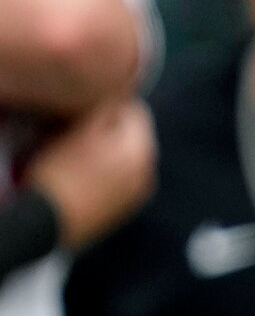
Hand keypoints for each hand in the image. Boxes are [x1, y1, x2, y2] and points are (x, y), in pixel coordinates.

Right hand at [24, 99, 153, 247]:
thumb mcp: (82, 130)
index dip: (112, 102)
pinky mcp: (119, 213)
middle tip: (77, 123)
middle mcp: (148, 175)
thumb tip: (120, 94)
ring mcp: (136, 197)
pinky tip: (77, 172)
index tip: (87, 100)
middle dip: (109, 127)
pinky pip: (115, 180)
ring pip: (123, 159)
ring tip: (75, 148)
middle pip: (131, 137)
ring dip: (105, 150)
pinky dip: (102, 172)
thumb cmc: (62, 171)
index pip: (137, 113)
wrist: (45, 222)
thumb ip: (106, 108)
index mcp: (144, 152)